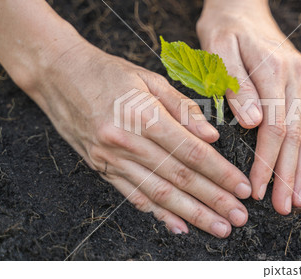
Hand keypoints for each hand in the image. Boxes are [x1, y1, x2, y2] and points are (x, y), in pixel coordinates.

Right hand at [24, 40, 251, 237]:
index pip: (190, 152)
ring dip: (192, 214)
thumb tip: (211, 135)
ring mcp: (112, 159)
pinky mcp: (102, 168)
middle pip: (179, 178)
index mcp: (143, 116)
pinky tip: (179, 226)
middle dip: (213, 200)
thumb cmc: (107, 72)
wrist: (58, 75)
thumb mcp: (148, 78)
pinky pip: (133, 196)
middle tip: (239, 216)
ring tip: (218, 227)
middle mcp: (127, 143)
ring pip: (159, 194)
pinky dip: (158, 213)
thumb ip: (182, 108)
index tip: (241, 187)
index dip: (220, 172)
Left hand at [197, 0, 300, 213]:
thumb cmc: (223, 28)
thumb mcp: (219, 50)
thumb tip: (253, 123)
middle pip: (296, 134)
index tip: (257, 189)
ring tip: (299, 198)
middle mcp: (296, 76)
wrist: (241, 4)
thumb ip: (236, 86)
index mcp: (274, 70)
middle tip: (283, 207)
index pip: (275, 127)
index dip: (268, 162)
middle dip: (289, 174)